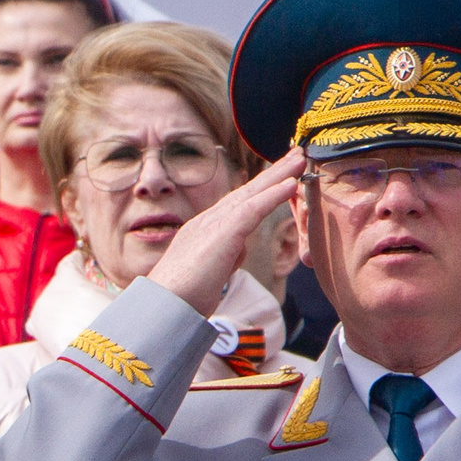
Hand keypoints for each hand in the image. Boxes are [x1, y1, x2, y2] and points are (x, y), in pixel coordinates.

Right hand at [146, 148, 308, 318]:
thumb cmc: (182, 297)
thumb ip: (226, 258)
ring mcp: (214, 224)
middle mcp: (208, 221)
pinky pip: (253, 209)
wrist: (161, 305)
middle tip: (295, 156)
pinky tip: (291, 183)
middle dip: (273, 173)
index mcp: (204, 230)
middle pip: (246, 191)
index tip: (280, 178)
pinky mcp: (223, 232)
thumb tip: (238, 251)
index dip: (260, 190)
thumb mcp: (210, 273)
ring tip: (299, 159)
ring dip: (278, 175)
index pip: (237, 205)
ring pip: (252, 193)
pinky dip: (273, 194)